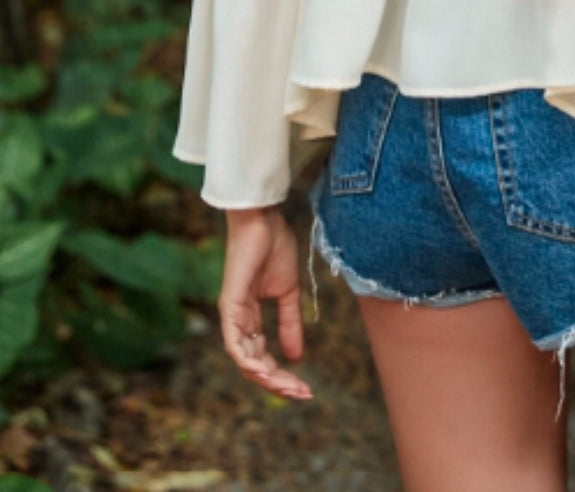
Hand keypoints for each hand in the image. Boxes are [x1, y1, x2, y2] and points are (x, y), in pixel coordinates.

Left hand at [218, 206, 313, 399]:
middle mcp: (238, 322)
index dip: (282, 375)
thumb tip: (296, 357)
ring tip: (289, 388)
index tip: (305, 388)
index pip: (262, 356)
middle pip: (253, 364)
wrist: (264, 221)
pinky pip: (234, 343)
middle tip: (301, 394)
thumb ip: (289, 323)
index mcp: (250, 318)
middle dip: (277, 383)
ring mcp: (231, 315)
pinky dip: (249, 360)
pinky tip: (266, 371)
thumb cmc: (274, 248)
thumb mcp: (288, 293)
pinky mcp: (229, 306)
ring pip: (244, 360)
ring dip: (266, 377)